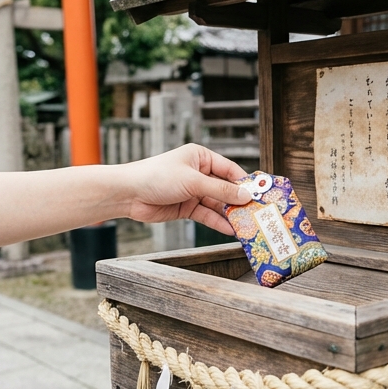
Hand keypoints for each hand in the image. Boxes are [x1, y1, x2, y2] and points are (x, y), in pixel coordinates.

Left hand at [120, 144, 251, 234]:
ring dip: (230, 215)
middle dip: (239, 202)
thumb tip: (245, 196)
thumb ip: (220, 190)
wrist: (127, 194)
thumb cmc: (156, 176)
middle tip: (256, 213)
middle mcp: (199, 173)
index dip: (245, 183)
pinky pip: (207, 215)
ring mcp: (193, 191)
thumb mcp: (193, 181)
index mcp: (201, 158)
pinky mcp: (187, 208)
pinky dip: (217, 223)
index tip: (260, 194)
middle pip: (226, 189)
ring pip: (217, 204)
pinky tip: (230, 230)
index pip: (230, 170)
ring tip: (246, 225)